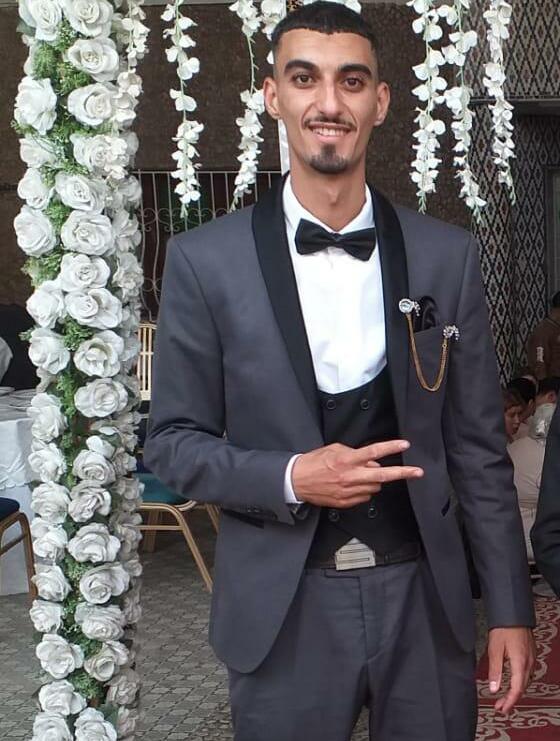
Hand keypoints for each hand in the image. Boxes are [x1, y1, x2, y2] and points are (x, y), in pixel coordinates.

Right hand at [291, 439, 423, 508]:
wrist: (296, 481)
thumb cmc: (313, 463)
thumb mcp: (334, 449)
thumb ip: (355, 454)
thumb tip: (372, 462)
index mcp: (346, 459)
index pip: (373, 452)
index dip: (391, 448)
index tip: (404, 445)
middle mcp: (350, 476)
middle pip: (382, 475)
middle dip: (402, 473)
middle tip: (418, 472)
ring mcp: (349, 491)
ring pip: (375, 487)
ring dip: (375, 480)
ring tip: (361, 475)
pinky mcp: (346, 502)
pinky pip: (365, 497)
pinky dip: (364, 490)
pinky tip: (353, 485)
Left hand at [488, 627, 535, 714]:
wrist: (513, 613)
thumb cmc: (504, 628)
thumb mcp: (495, 649)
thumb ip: (495, 670)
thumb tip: (494, 688)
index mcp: (520, 663)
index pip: (517, 690)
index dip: (509, 702)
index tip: (501, 709)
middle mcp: (529, 663)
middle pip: (522, 688)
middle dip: (511, 700)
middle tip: (500, 706)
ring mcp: (531, 659)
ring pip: (526, 682)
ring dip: (516, 692)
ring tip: (504, 698)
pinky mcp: (531, 655)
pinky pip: (527, 674)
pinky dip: (520, 683)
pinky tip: (513, 682)